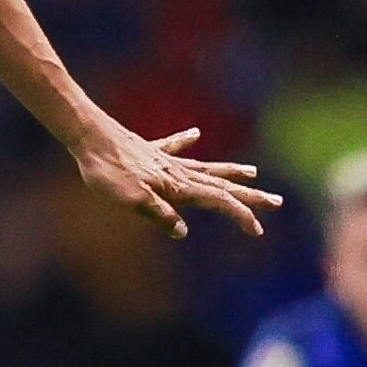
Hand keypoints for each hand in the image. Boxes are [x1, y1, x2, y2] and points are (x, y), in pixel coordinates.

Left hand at [69, 120, 275, 240]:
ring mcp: (166, 159)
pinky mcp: (149, 151)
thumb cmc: (108, 172)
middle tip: (277, 202)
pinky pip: (175, 147)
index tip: (258, 230)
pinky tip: (195, 134)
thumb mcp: (132, 200)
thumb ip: (159, 214)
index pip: (218, 202)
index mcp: (178, 186)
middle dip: (249, 196)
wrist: (89, 137)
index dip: (239, 215)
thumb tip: (182, 232)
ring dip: (230, 172)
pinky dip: (186, 142)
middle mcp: (178, 171)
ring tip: (253, 173)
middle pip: (221, 185)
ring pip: (206, 167)